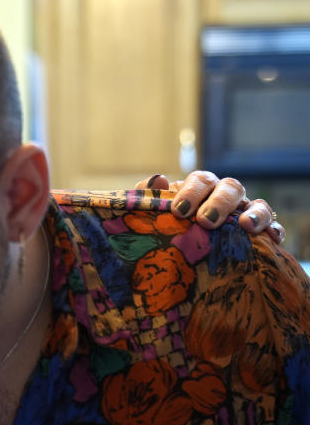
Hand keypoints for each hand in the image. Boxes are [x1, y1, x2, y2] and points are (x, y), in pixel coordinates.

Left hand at [136, 171, 284, 243]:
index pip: (200, 180)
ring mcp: (243, 210)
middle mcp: (224, 194)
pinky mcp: (258, 228)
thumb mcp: (155, 210)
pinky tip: (272, 239)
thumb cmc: (168, 222)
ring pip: (256, 203)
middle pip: (230, 187)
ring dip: (254, 213)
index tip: (179, 211)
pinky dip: (274, 229)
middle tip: (205, 222)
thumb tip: (158, 179)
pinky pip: (272, 225)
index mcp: (200, 186)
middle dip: (219, 203)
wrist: (180, 245)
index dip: (191, 193)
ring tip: (246, 227)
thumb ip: (150, 195)